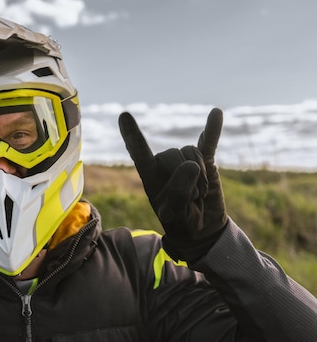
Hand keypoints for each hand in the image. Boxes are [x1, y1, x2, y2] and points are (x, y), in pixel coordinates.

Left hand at [118, 108, 227, 262]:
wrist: (201, 228)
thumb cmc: (181, 222)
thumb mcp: (175, 215)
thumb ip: (178, 194)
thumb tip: (190, 165)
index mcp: (150, 175)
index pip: (138, 152)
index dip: (132, 134)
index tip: (124, 115)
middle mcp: (164, 163)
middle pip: (174, 154)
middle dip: (186, 178)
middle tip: (191, 199)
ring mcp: (185, 161)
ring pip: (192, 153)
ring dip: (200, 177)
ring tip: (199, 194)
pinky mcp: (204, 162)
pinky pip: (209, 143)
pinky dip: (213, 130)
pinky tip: (216, 113)